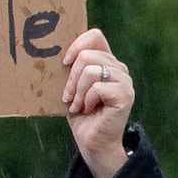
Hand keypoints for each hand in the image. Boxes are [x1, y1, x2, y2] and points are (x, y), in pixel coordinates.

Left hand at [60, 29, 133, 177]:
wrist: (92, 142)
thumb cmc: (80, 114)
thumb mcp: (71, 86)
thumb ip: (71, 68)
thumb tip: (52, 52)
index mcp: (106, 62)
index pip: (95, 36)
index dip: (77, 44)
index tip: (64, 62)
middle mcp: (118, 68)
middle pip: (87, 54)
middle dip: (71, 78)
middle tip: (68, 96)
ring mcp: (124, 81)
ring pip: (91, 70)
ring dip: (78, 91)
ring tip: (78, 105)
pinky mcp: (125, 94)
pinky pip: (97, 87)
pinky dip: (87, 100)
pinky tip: (88, 110)